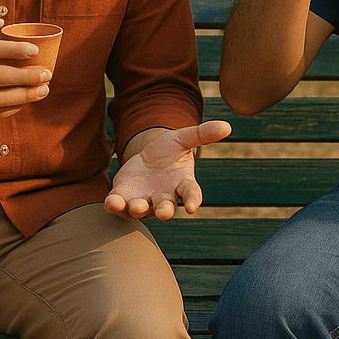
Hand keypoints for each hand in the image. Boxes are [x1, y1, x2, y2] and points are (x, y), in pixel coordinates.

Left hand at [105, 120, 232, 220]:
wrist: (147, 158)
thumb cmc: (170, 151)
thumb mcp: (184, 138)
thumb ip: (203, 134)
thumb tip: (227, 126)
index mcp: (182, 184)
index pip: (191, 194)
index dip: (192, 200)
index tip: (192, 207)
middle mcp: (163, 197)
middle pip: (166, 208)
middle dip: (164, 211)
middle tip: (164, 212)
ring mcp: (143, 200)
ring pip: (141, 209)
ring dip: (137, 209)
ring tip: (135, 206)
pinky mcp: (124, 197)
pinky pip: (119, 205)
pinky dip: (115, 205)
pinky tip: (110, 202)